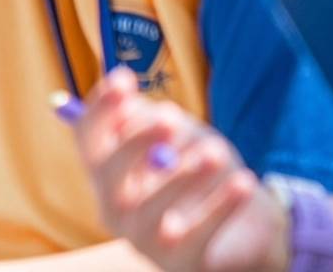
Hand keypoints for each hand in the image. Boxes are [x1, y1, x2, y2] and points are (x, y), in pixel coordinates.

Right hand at [76, 68, 288, 271]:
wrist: (244, 233)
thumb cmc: (202, 177)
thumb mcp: (179, 141)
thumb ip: (153, 122)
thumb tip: (134, 106)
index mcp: (106, 175)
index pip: (88, 138)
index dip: (102, 108)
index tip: (124, 79)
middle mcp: (113, 209)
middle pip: (109, 174)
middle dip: (137, 142)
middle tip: (172, 117)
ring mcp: (143, 241)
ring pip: (153, 208)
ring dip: (185, 176)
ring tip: (216, 153)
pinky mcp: (181, 265)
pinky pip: (198, 234)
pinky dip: (220, 206)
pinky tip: (243, 182)